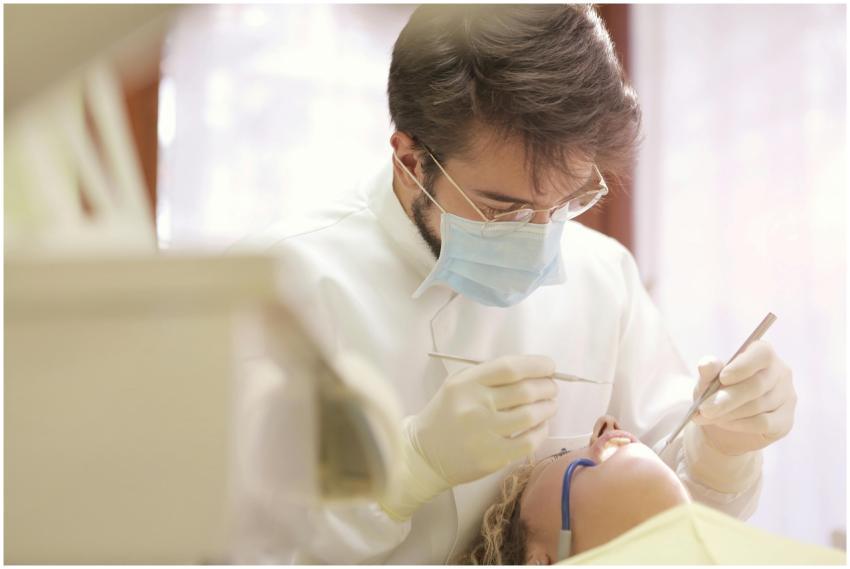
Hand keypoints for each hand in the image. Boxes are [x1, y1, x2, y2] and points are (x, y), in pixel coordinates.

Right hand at [379, 355, 556, 520]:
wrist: (422, 454)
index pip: (510, 368)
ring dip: (548, 407)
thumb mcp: (457, 385)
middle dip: (547, 386)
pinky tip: (541, 425)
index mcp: (467, 384)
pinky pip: (529, 441)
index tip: (550, 366)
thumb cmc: (445, 414)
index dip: (537, 365)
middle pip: (525, 391)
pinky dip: (542, 431)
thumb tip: (532, 372)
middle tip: (552, 387)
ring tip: (550, 405)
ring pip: (531, 415)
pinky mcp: (493, 457)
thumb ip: (489, 376)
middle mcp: (476, 406)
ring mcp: (485, 433)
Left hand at [692, 340, 795, 455]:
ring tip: (708, 415)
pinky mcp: (786, 421)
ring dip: (729, 413)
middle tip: (704, 409)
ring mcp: (787, 397)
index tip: (722, 378)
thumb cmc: (715, 392)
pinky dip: (739, 424)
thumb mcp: (706, 381)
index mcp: (763, 354)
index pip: (762, 354)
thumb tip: (707, 364)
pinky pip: (763, 423)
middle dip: (727, 398)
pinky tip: (724, 423)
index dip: (743, 366)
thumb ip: (708, 371)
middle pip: (757, 385)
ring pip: (758, 406)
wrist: (721, 422)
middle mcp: (781, 373)